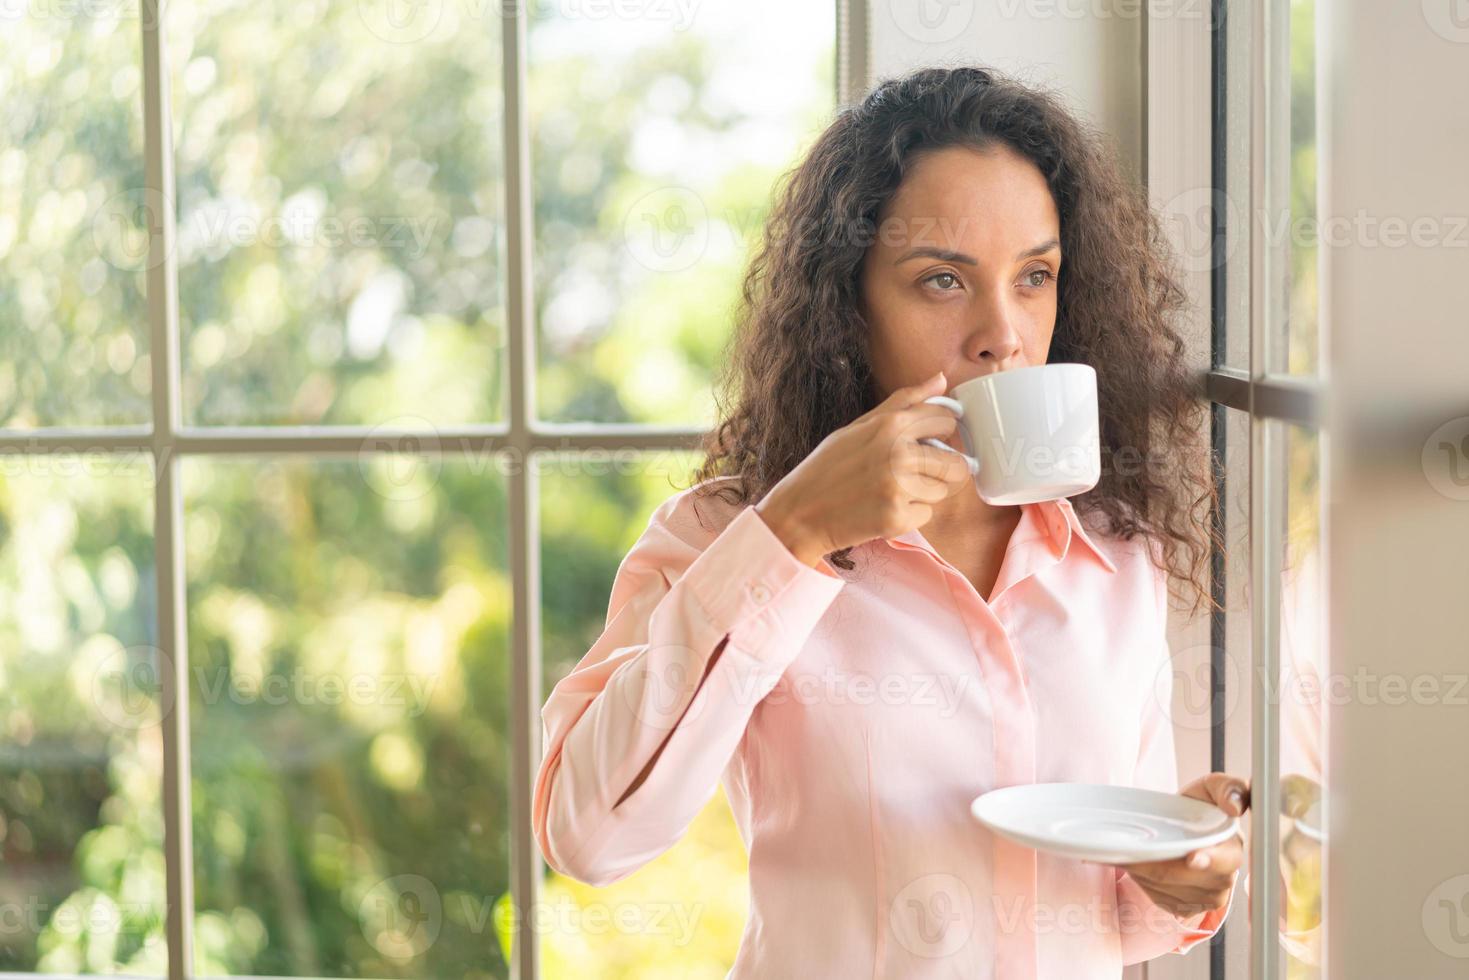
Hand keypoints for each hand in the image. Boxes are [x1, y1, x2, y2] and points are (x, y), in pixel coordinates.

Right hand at [754, 370, 975, 565]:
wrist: (800, 514)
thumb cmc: (827, 467)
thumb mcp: (860, 426)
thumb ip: (904, 401)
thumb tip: (941, 379)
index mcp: (891, 425)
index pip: (947, 420)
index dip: (939, 434)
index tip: (926, 442)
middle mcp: (899, 453)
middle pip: (955, 463)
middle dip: (938, 470)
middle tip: (908, 475)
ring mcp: (899, 487)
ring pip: (942, 490)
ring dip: (924, 494)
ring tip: (890, 492)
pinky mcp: (898, 518)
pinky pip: (926, 515)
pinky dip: (909, 516)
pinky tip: (883, 509)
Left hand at [1100, 773, 1249, 919]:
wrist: (1182, 826)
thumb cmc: (1200, 806)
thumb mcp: (1212, 788)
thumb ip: (1228, 788)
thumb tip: (1233, 806)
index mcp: (1233, 850)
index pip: (1224, 861)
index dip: (1209, 860)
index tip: (1191, 857)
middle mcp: (1224, 879)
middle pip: (1184, 878)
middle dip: (1154, 864)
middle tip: (1129, 849)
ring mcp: (1207, 898)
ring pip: (1167, 889)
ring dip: (1144, 873)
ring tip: (1130, 853)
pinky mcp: (1187, 907)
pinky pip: (1160, 899)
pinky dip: (1143, 883)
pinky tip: (1137, 867)